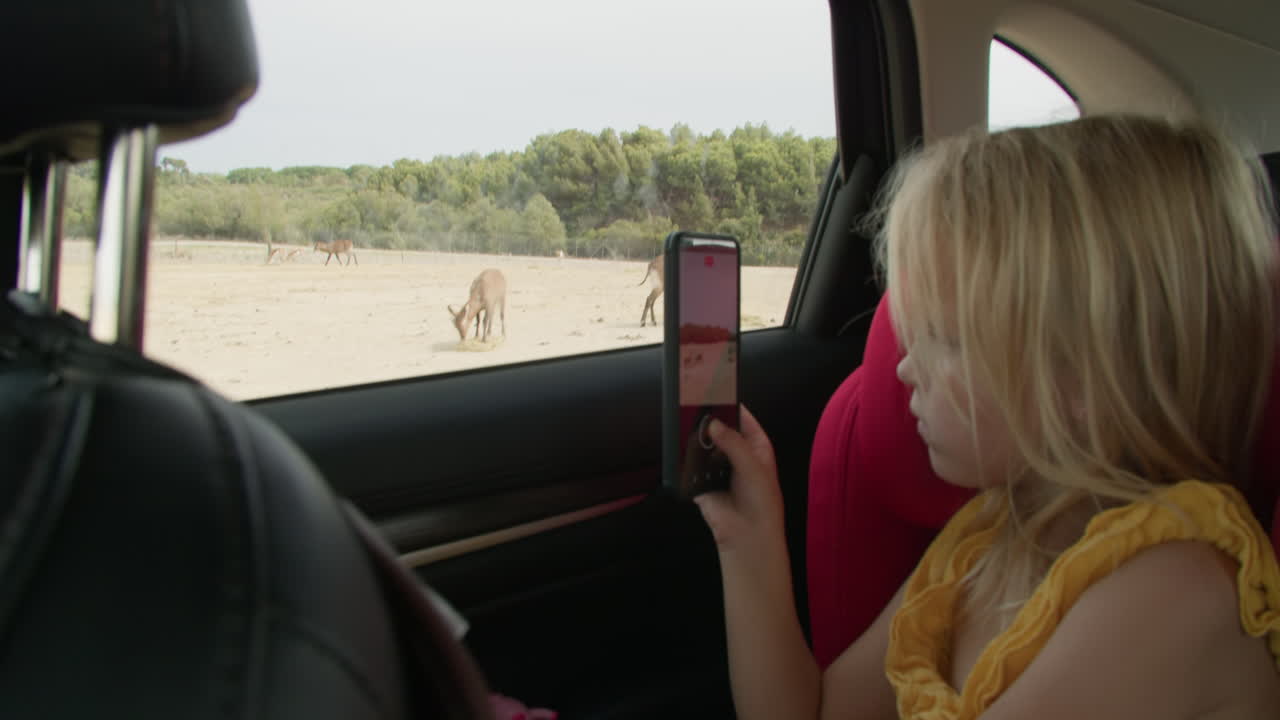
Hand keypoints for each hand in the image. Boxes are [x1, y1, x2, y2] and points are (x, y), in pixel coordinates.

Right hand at [693, 405, 783, 550]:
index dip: (731, 406)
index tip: (718, 393)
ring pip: (705, 447)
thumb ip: (733, 443)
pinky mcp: (703, 483)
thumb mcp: (753, 467)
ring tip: (690, 429)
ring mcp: (720, 469)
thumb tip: (715, 425)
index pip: (743, 418)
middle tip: (699, 410)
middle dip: (711, 423)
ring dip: (699, 442)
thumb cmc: (762, 505)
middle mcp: (738, 456)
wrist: (747, 536)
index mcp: (757, 448)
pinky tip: (686, 454)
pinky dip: (689, 461)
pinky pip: (692, 467)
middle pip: (721, 431)